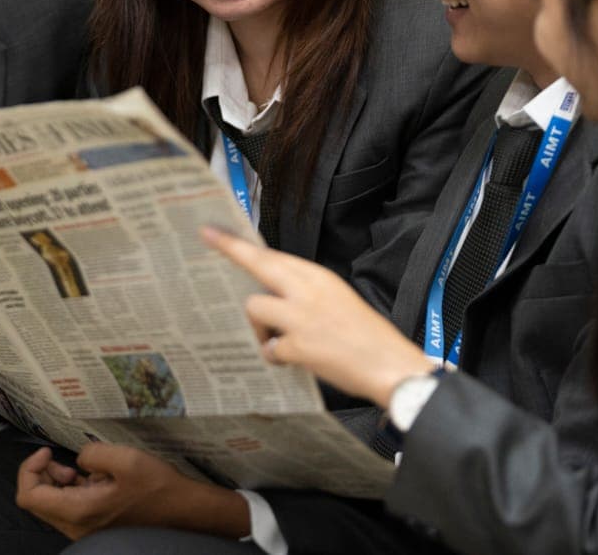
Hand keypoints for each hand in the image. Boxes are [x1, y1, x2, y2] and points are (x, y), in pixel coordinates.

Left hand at [15, 443, 248, 539]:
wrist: (181, 510)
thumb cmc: (156, 487)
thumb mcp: (125, 458)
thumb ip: (92, 453)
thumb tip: (79, 459)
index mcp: (78, 511)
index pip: (28, 496)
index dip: (30, 469)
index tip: (47, 452)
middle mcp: (75, 526)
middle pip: (36, 501)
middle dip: (42, 475)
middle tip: (61, 459)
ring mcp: (83, 529)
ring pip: (50, 505)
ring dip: (56, 482)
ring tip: (80, 468)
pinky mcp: (93, 526)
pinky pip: (67, 508)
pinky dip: (70, 490)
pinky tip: (94, 478)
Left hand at [203, 226, 430, 407]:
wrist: (389, 364)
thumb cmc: (366, 335)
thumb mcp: (338, 298)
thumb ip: (305, 291)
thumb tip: (272, 290)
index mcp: (319, 278)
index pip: (273, 254)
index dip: (240, 244)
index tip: (215, 232)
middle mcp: (308, 291)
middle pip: (258, 264)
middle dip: (231, 251)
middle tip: (209, 240)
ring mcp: (301, 317)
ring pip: (254, 307)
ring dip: (258, 326)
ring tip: (273, 338)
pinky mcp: (299, 346)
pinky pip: (269, 347)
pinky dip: (275, 355)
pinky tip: (289, 359)